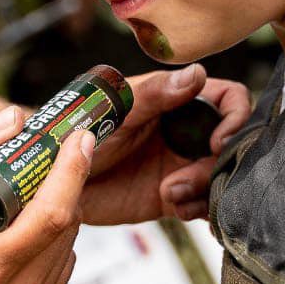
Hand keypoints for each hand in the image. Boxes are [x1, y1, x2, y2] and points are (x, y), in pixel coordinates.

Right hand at [0, 107, 91, 283]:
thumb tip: (14, 118)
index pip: (52, 215)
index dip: (71, 171)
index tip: (79, 138)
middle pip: (65, 228)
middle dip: (60, 188)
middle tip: (41, 161)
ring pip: (69, 247)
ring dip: (58, 215)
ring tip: (24, 198)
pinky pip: (61, 267)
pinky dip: (52, 242)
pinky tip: (24, 230)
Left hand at [83, 67, 252, 225]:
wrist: (50, 178)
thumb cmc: (75, 130)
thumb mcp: (115, 109)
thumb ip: (155, 94)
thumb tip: (196, 75)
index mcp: (175, 101)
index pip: (226, 99)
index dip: (234, 118)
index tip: (218, 142)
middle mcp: (184, 131)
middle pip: (230, 143)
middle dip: (216, 164)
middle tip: (185, 178)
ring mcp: (181, 164)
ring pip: (221, 175)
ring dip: (205, 188)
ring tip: (172, 194)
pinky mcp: (173, 196)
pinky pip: (204, 203)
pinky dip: (200, 208)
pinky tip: (177, 206)